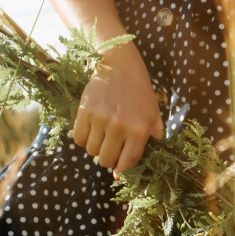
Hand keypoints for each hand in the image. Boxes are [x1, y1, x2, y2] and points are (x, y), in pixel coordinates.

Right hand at [71, 43, 164, 172]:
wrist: (120, 67)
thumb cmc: (140, 91)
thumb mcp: (154, 113)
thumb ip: (155, 134)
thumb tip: (153, 156)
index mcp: (139, 130)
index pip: (128, 162)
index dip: (123, 168)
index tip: (120, 167)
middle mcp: (119, 128)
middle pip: (106, 160)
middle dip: (108, 159)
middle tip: (110, 150)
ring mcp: (100, 120)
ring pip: (91, 151)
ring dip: (96, 147)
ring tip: (102, 136)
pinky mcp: (84, 112)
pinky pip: (78, 139)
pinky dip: (83, 138)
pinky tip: (91, 130)